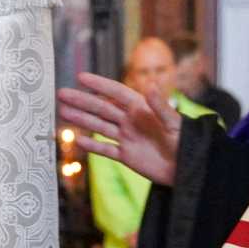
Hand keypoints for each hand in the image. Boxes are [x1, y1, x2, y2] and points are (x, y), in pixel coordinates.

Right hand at [58, 71, 178, 186]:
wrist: (186, 170)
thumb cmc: (185, 143)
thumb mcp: (174, 123)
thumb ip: (160, 106)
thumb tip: (150, 84)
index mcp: (142, 109)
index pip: (117, 93)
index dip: (99, 84)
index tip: (81, 76)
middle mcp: (131, 121)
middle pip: (102, 108)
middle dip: (82, 100)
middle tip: (62, 93)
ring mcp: (127, 138)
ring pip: (99, 126)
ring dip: (82, 119)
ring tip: (62, 112)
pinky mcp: (126, 156)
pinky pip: (105, 149)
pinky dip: (92, 145)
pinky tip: (78, 139)